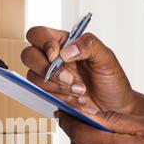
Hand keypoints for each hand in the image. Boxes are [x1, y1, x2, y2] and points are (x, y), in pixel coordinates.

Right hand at [21, 27, 143, 118]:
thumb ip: (88, 45)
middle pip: (28, 55)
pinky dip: (61, 98)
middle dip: (46, 69)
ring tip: (80, 91)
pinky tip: (78, 99)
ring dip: (57, 87)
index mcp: (64, 43)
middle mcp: (53, 59)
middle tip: (68, 78)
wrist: (115, 108)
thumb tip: (66, 50)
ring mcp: (49, 78)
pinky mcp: (50, 95)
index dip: (42, 43)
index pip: (38, 34)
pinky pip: (43, 95)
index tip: (56, 56)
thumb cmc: (112, 81)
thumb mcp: (106, 57)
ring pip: (34, 78)